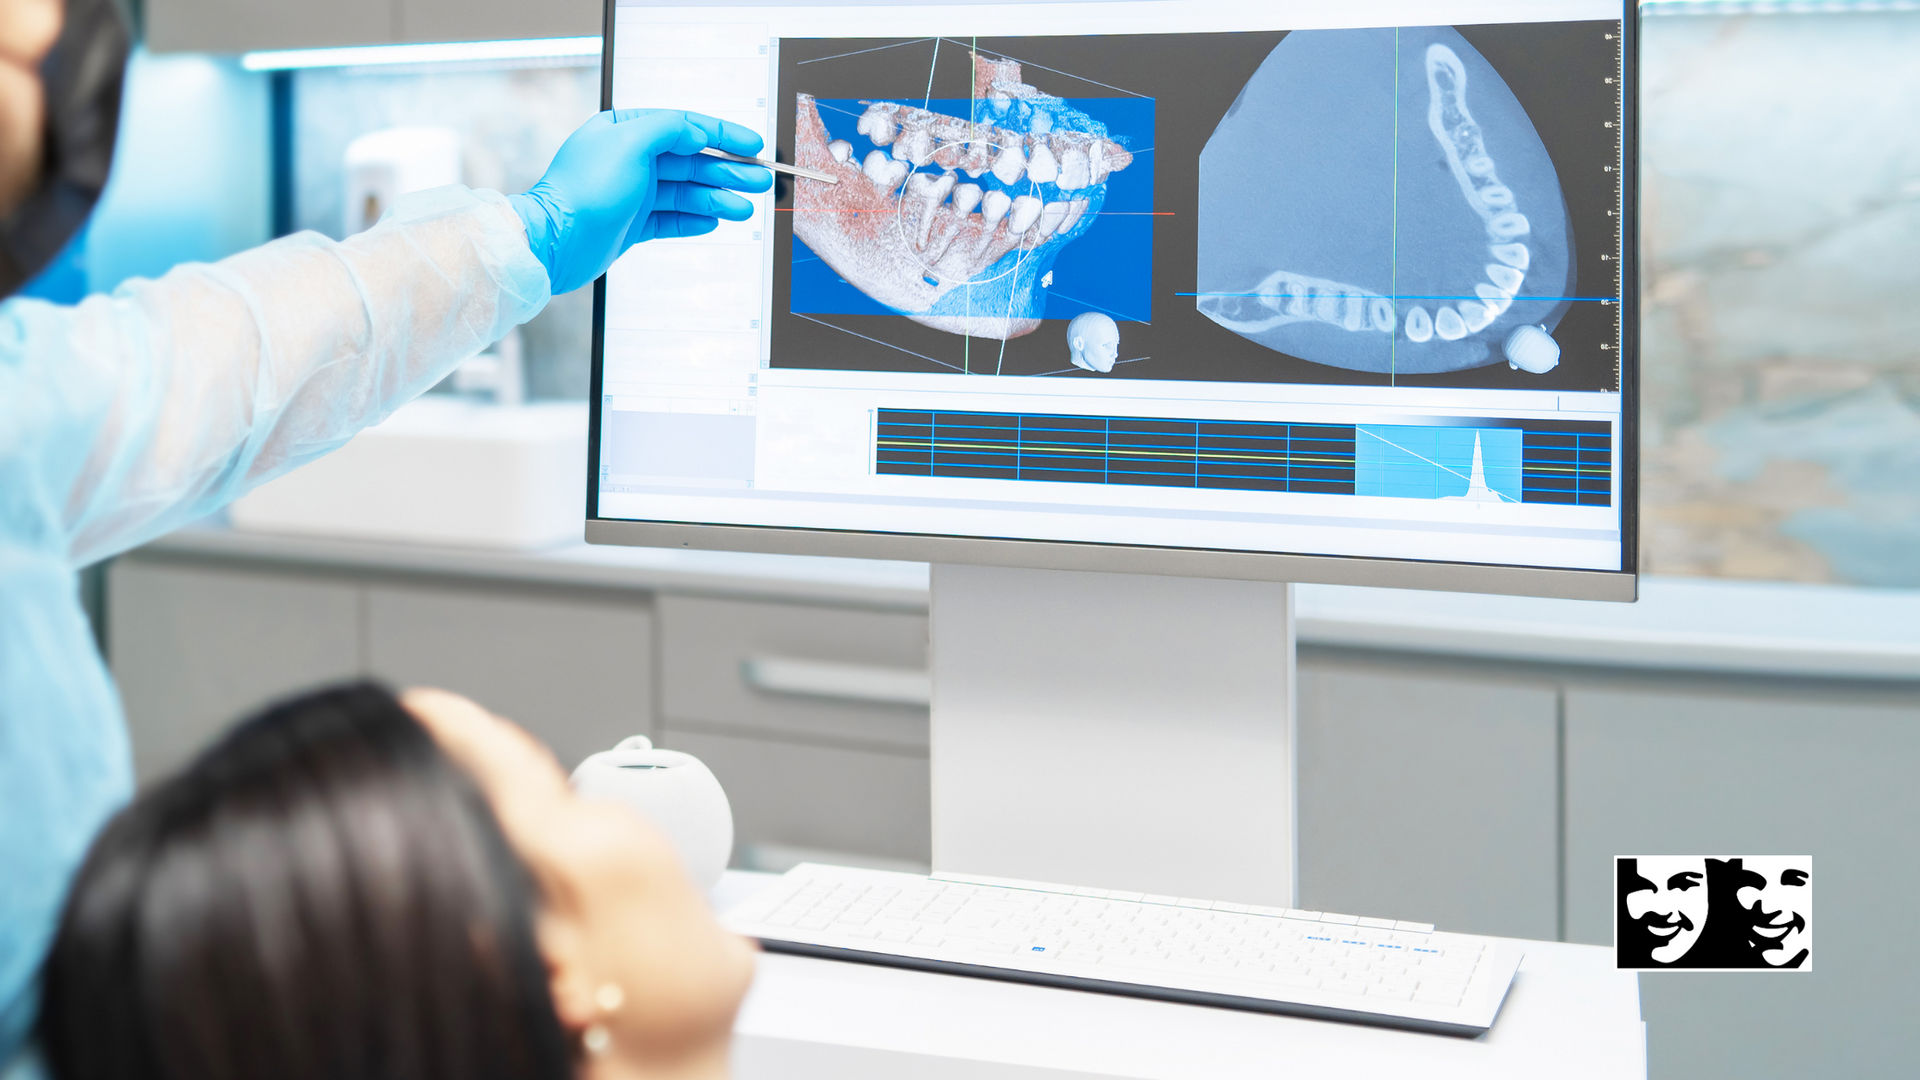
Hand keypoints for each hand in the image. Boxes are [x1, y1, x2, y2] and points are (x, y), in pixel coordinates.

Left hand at [509, 109, 772, 294]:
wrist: (558, 242)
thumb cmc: (585, 190)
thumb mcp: (630, 142)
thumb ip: (669, 129)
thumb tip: (698, 132)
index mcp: (626, 129)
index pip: (684, 126)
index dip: (722, 135)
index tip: (752, 145)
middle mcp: (630, 158)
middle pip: (691, 161)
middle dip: (727, 171)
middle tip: (759, 181)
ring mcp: (632, 192)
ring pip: (685, 192)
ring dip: (717, 198)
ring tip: (744, 208)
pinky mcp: (632, 224)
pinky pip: (672, 218)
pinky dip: (694, 219)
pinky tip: (714, 221)